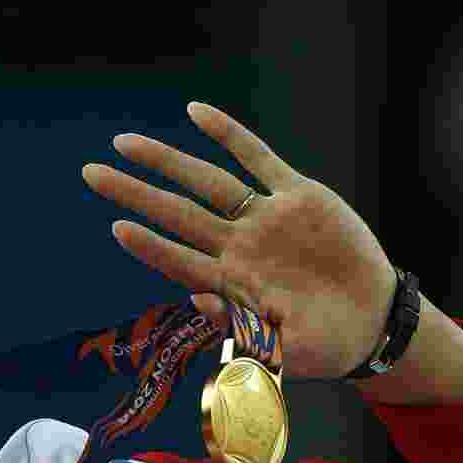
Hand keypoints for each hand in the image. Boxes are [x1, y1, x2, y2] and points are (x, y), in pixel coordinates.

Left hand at [81, 102, 397, 379]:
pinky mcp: (297, 196)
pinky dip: (228, 134)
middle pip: (177, 213)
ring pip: (207, 181)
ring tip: (123, 144)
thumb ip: (244, 332)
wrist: (372, 321)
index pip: (180, 260)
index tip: (118, 228)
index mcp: (232, 285)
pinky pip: (257, 157)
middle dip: (134, 194)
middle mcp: (238, 247)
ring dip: (166, 161)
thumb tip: (199, 302)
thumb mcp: (285, 351)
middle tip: (90, 174)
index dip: (150, 246)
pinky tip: (195, 111)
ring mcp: (265, 219)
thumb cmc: (324, 345)